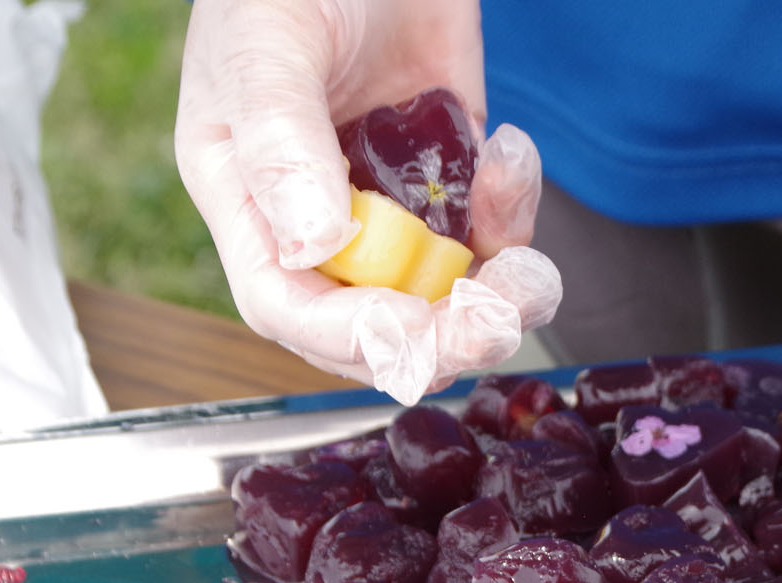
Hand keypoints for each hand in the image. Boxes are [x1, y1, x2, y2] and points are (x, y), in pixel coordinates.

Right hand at [176, 0, 559, 402]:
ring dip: (499, 298)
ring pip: (447, 299)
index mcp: (251, 202)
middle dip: (442, 340)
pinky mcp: (452, 178)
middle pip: (377, 325)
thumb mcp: (268, 44)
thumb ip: (280, 142)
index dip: (350, 334)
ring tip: (529, 267)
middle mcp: (321, 219)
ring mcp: (392, 203)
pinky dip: (515, 213)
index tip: (413, 326)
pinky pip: (492, 234)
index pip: (289, 305)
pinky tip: (512, 151)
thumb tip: (312, 243)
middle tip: (496, 320)